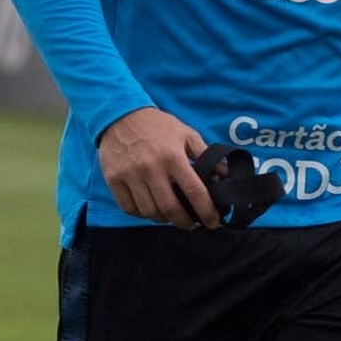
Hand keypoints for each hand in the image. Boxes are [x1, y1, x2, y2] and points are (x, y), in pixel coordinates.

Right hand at [97, 107, 218, 228]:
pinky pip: (129, 208)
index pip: (194, 191)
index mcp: (173, 157)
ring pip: (149, 211)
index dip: (206, 211)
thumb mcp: (186, 134)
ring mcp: (130, 176)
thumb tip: (226, 173)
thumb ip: (205, 154)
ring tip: (172, 217)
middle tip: (192, 224)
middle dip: (184, 222)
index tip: (213, 222)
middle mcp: (151, 169)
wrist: (120, 115)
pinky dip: (142, 214)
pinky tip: (151, 210)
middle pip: (170, 208)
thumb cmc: (157, 125)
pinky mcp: (114, 180)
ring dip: (163, 219)